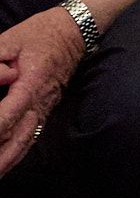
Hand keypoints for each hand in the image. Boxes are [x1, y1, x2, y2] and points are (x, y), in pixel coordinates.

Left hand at [0, 7, 86, 180]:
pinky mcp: (45, 110)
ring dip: (6, 162)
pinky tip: (6, 164)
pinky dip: (17, 154)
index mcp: (31, 83)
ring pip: (25, 142)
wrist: (74, 33)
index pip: (9, 113)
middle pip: (18, 137)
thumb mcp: (11, 39)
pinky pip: (31, 137)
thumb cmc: (39, 35)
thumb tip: (0, 78)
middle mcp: (39, 101)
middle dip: (0, 158)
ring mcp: (44, 108)